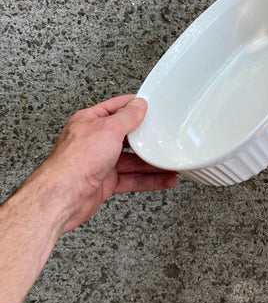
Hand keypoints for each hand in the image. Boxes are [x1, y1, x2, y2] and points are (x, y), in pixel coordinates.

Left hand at [36, 94, 177, 232]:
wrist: (63, 196)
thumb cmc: (75, 161)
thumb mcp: (108, 129)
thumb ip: (127, 117)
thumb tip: (138, 106)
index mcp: (89, 122)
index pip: (115, 109)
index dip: (132, 106)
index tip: (149, 106)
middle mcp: (93, 142)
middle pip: (126, 137)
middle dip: (145, 139)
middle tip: (162, 136)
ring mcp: (99, 163)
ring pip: (131, 161)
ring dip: (151, 163)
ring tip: (169, 162)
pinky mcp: (104, 182)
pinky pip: (132, 179)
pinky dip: (148, 180)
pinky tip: (163, 179)